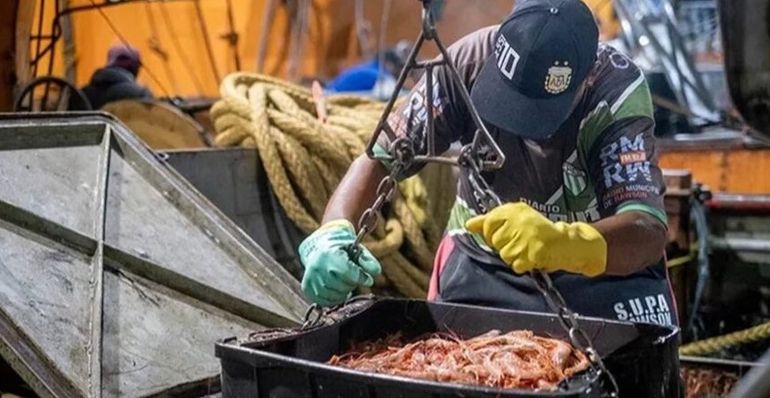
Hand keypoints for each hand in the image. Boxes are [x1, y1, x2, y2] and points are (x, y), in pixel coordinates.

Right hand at [298, 220, 381, 305]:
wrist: (320, 248)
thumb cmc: (342, 249)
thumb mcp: (358, 250)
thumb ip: (369, 261)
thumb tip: (375, 273)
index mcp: (329, 253)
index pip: (347, 272)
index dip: (361, 278)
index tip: (368, 280)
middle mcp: (316, 267)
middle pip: (342, 286)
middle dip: (352, 283)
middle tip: (352, 276)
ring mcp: (310, 279)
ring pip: (336, 296)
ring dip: (344, 292)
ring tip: (343, 280)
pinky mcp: (307, 289)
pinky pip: (327, 303)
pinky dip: (335, 298)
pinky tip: (336, 288)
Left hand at [465, 202, 606, 276]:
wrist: (565, 242)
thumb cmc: (538, 229)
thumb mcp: (514, 218)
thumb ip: (489, 221)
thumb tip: (468, 225)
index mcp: (514, 210)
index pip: (488, 224)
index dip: (491, 233)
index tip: (502, 235)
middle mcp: (518, 221)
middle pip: (494, 242)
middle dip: (504, 245)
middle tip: (520, 241)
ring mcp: (524, 239)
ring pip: (504, 255)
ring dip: (514, 256)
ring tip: (527, 249)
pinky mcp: (530, 254)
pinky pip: (515, 265)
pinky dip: (522, 265)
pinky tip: (531, 257)